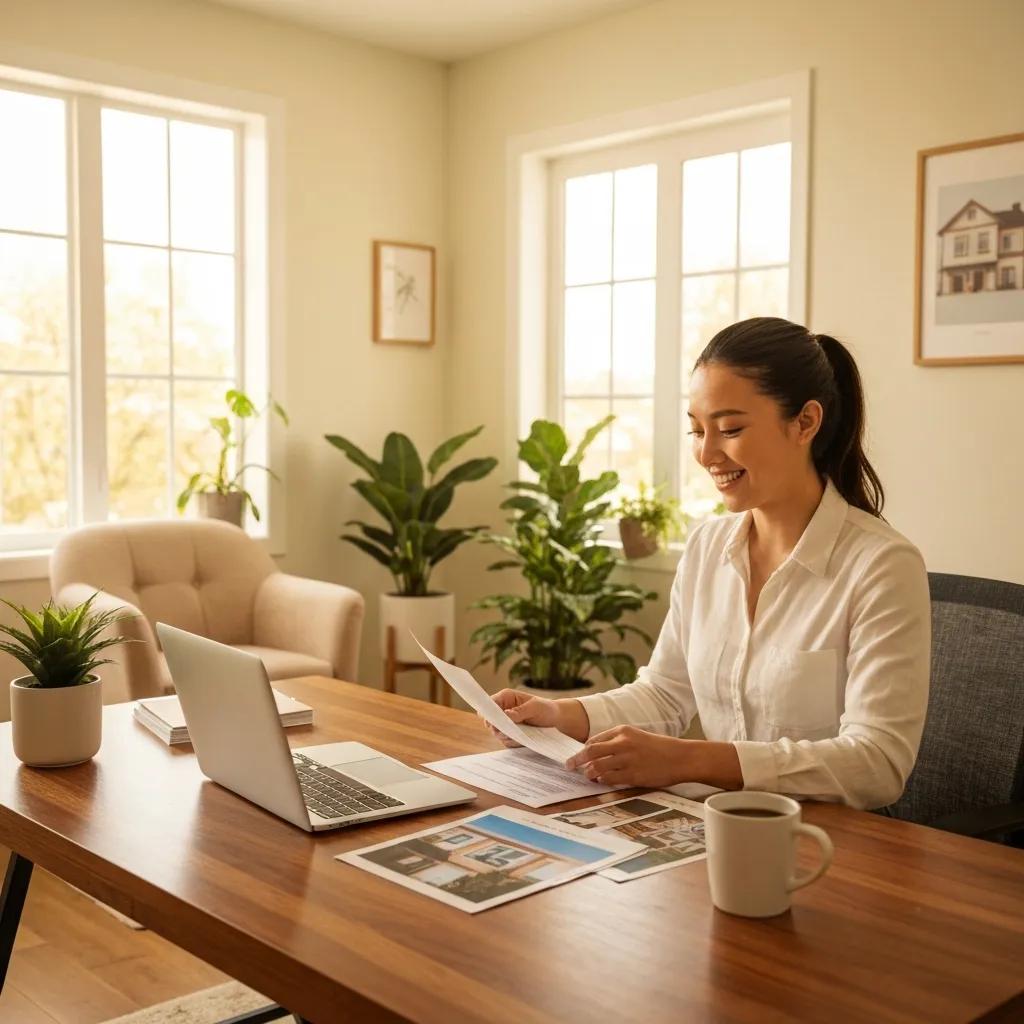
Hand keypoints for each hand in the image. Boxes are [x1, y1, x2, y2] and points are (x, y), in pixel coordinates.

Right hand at [482, 689, 560, 747]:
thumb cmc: (546, 709)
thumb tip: (506, 715)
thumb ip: (520, 711)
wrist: (556, 720)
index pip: (489, 703)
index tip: (494, 723)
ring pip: (496, 733)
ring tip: (521, 735)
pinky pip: (505, 741)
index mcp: (506, 698)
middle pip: (489, 721)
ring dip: (507, 737)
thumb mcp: (535, 708)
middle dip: (498, 729)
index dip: (488, 713)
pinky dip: (513, 742)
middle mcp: (503, 710)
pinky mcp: (510, 734)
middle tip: (510, 732)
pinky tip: (523, 740)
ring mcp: (505, 723)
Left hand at [564, 725, 687, 788]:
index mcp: (623, 731)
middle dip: (576, 759)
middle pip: (590, 751)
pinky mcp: (633, 775)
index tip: (576, 756)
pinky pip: (609, 779)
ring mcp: (627, 759)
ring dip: (588, 772)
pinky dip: (601, 780)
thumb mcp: (636, 737)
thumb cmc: (659, 748)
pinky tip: (600, 781)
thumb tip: (596, 754)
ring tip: (587, 775)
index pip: (594, 740)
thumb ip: (617, 743)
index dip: (583, 750)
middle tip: (569, 766)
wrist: (681, 757)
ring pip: (597, 766)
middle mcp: (623, 743)